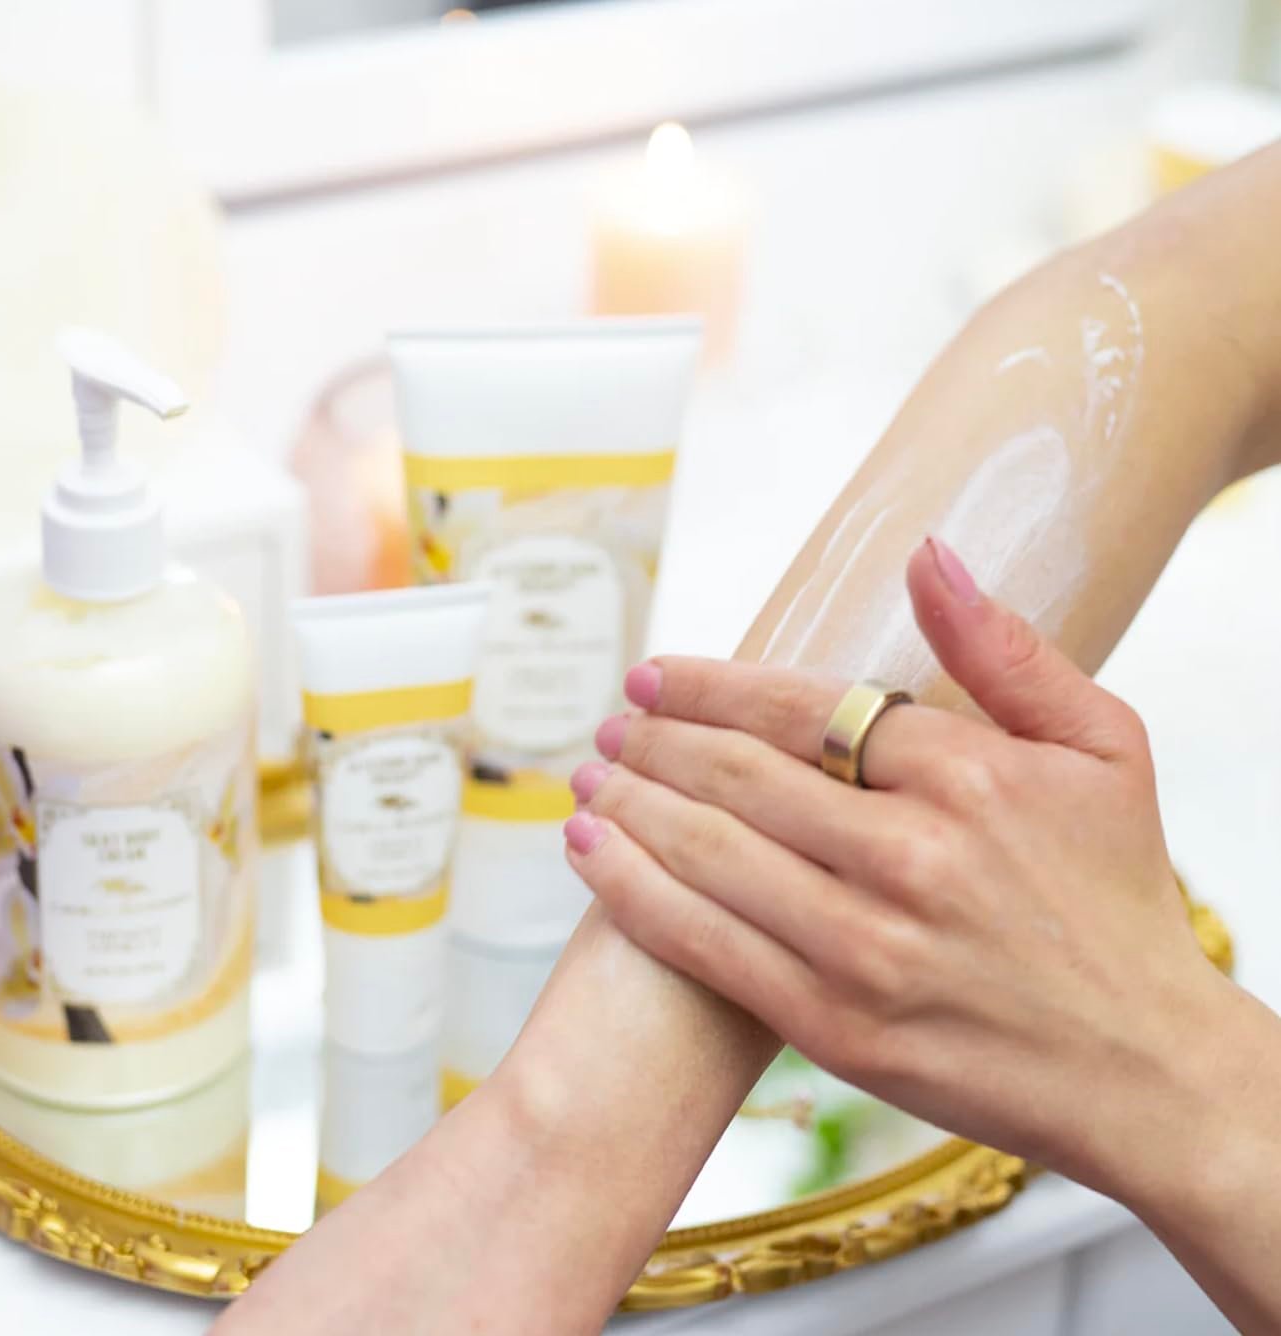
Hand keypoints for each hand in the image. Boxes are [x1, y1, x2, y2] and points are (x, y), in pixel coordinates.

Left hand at [564, 536, 1232, 1196]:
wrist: (1145, 1068)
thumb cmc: (1120, 897)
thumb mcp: (1102, 748)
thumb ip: (1005, 651)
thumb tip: (926, 556)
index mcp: (965, 774)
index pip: (799, 708)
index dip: (709, 686)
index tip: (653, 677)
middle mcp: (907, 855)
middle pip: (737, 777)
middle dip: (656, 742)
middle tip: (610, 725)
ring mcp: (864, 947)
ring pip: (706, 852)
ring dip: (628, 806)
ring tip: (587, 777)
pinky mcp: (835, 1026)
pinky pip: (706, 945)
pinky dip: (634, 893)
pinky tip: (591, 855)